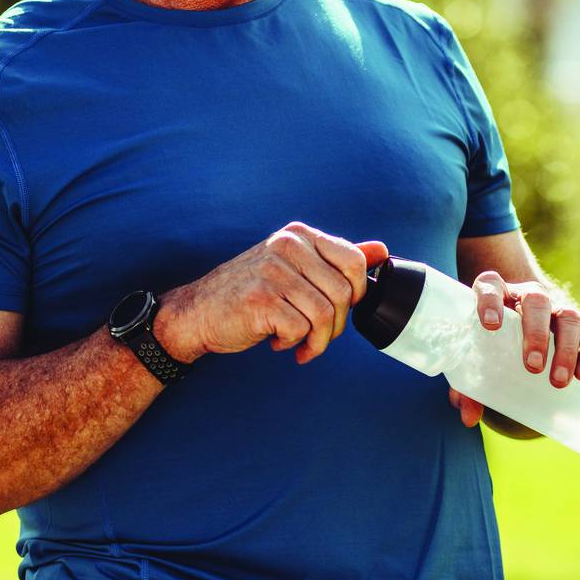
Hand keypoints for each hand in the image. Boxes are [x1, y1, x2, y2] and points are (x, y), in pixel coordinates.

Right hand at [157, 224, 388, 365]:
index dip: (355, 295)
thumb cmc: (250, 294)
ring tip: (298, 344)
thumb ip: (336, 259)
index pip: (354, 262)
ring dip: (316, 341)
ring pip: (325, 315)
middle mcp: (286, 246)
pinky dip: (294, 344)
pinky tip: (276, 341)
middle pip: (342, 294)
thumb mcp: (294, 269)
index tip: (337, 310)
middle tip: (314, 336)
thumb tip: (382, 250)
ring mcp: (272, 271)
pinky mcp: (260, 299)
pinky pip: (300, 329)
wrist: (197, 313)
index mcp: (298, 235)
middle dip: (335, 327)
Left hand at [446, 272, 579, 428]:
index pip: (490, 286)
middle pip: (536, 302)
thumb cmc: (490, 343)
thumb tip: (469, 418)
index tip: (490, 325)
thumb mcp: (475, 358)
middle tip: (532, 367)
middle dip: (536, 334)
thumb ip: (468, 385)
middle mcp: (527, 295)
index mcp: (496, 294)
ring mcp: (556, 307)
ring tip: (558, 380)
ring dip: (566, 348)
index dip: (490, 301)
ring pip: (567, 316)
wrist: (520, 326)